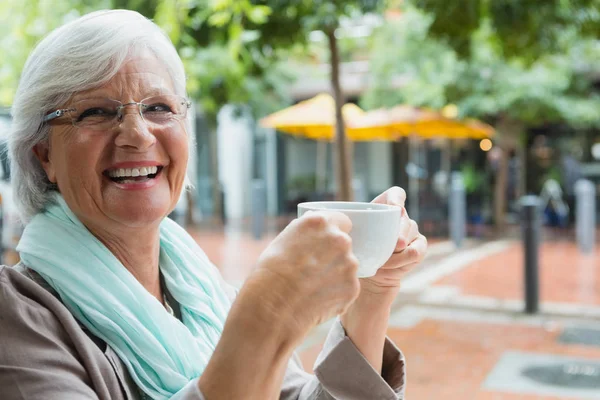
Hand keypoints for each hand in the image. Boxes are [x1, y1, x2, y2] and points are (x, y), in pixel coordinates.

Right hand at [244, 211, 360, 340]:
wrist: (273, 306)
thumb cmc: (270, 273)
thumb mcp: (283, 240)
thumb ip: (306, 234)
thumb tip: (315, 236)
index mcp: (320, 222)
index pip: (341, 221)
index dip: (332, 234)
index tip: (324, 245)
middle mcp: (339, 239)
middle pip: (344, 245)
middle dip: (333, 255)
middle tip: (313, 270)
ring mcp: (349, 264)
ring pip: (346, 267)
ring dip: (335, 275)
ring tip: (312, 288)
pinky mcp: (353, 287)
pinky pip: (347, 288)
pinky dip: (336, 294)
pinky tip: (317, 300)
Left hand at [360, 186, 427, 297]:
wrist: (369, 279)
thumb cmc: (356, 254)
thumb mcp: (350, 240)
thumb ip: (350, 230)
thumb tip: (342, 225)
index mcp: (382, 209)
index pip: (396, 194)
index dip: (397, 198)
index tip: (395, 208)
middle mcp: (400, 218)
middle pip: (404, 217)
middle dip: (398, 232)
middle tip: (392, 246)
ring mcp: (411, 231)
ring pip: (410, 235)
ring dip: (395, 251)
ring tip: (382, 262)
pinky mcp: (418, 247)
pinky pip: (415, 252)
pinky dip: (401, 261)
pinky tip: (389, 267)